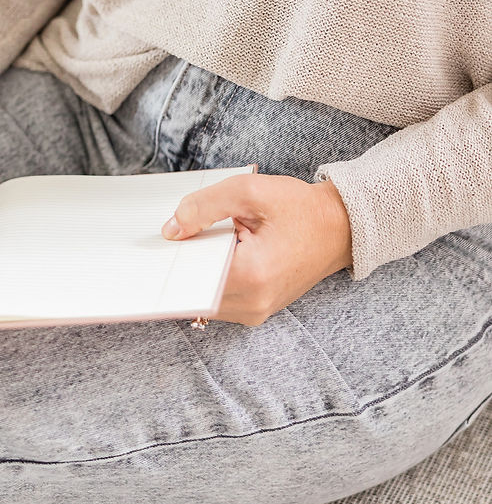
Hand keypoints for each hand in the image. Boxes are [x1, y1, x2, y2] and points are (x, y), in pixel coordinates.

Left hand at [162, 172, 352, 325]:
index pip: (190, 277)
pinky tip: (215, 253)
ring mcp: (255, 312)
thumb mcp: (250, 191)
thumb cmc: (301, 208)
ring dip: (197, 272)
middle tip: (176, 236)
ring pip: (203, 298)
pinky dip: (210, 278)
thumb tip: (170, 230)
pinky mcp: (257, 311)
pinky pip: (218, 298)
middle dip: (183, 263)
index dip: (171, 257)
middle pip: (193, 290)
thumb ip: (204, 206)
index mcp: (252, 275)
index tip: (161, 242)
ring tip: (201, 241)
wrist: (340, 228)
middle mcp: (253, 304)